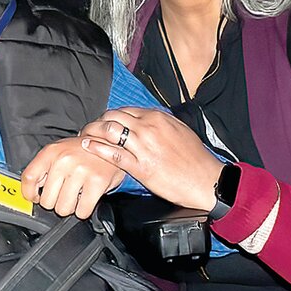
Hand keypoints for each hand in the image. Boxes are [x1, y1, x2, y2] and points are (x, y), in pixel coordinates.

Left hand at [20, 136, 127, 219]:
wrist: (111, 144)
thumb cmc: (82, 152)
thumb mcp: (59, 152)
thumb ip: (43, 169)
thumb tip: (31, 193)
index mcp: (51, 152)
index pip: (29, 178)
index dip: (30, 193)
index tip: (36, 197)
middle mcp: (64, 160)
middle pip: (46, 201)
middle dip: (55, 202)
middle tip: (64, 193)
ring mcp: (81, 171)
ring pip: (63, 209)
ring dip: (70, 207)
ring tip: (76, 195)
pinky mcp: (97, 182)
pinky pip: (82, 211)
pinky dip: (84, 210)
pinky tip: (86, 198)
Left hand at [74, 107, 222, 211]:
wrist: (206, 180)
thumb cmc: (196, 159)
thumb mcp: (181, 130)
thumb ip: (161, 122)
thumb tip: (146, 118)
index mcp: (158, 117)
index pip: (125, 110)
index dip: (110, 115)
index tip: (103, 121)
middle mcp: (148, 128)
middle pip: (112, 117)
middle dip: (97, 121)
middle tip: (90, 128)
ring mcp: (143, 147)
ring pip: (109, 131)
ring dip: (92, 132)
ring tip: (84, 135)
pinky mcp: (140, 166)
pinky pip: (112, 154)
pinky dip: (96, 148)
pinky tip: (86, 147)